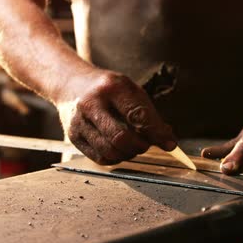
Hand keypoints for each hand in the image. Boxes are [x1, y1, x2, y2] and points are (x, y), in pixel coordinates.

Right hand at [56, 70, 176, 164]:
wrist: (72, 84)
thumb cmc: (108, 90)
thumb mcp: (130, 91)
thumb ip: (149, 115)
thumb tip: (168, 141)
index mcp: (111, 87)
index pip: (138, 115)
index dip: (157, 133)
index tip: (170, 144)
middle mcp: (91, 103)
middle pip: (121, 137)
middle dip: (140, 146)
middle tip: (146, 144)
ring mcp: (79, 121)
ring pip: (110, 151)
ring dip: (128, 154)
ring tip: (133, 146)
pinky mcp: (73, 136)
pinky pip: (100, 158)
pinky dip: (115, 158)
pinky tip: (119, 149)